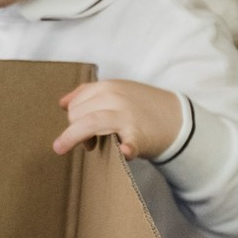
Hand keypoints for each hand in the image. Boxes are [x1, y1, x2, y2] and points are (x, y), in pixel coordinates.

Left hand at [53, 78, 182, 159]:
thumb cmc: (140, 106)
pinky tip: (124, 150)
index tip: (78, 130)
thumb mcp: (116, 90)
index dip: (72, 120)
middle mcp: (115, 98)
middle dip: (74, 131)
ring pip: (91, 124)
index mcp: (108, 87)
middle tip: (88, 143)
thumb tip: (62, 103)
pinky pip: (130, 142)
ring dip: (77, 138)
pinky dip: (126, 147)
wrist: (175, 119)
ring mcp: (127, 116)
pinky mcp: (139, 135)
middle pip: (78, 115)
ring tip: (85, 149)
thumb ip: (88, 94)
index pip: (75, 104)